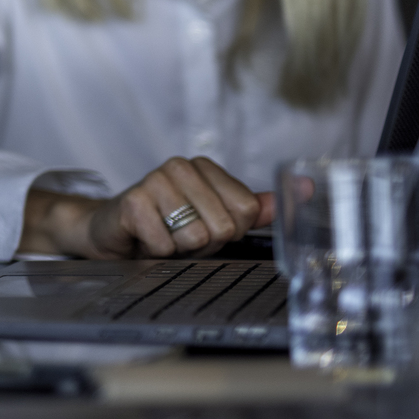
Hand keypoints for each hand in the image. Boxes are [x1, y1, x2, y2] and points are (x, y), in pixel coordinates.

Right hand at [22, 156, 275, 258]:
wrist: (113, 232)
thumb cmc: (168, 225)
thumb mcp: (217, 217)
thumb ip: (259, 206)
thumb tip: (304, 186)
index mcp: (205, 167)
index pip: (248, 211)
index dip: (230, 231)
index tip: (205, 226)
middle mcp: (180, 166)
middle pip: (224, 226)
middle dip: (204, 243)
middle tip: (180, 235)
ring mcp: (154, 180)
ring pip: (196, 237)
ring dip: (180, 249)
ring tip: (163, 237)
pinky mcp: (132, 202)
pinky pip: (166, 245)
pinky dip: (157, 252)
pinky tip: (144, 239)